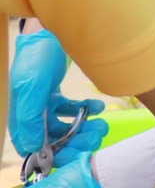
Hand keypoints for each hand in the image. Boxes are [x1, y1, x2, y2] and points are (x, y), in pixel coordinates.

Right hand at [8, 31, 105, 168]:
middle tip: (96, 136)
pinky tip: (99, 106)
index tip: (76, 154)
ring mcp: (43, 104)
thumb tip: (32, 147)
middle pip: (52, 140)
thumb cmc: (38, 57)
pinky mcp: (56, 95)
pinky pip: (72, 110)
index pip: (33, 147)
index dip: (53, 155)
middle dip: (75, 142)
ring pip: (64, 128)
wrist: (51, 32)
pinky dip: (86, 111)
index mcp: (20, 115)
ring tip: (101, 124)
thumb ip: (30, 117)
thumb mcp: (32, 86)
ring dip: (84, 130)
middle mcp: (30, 113)